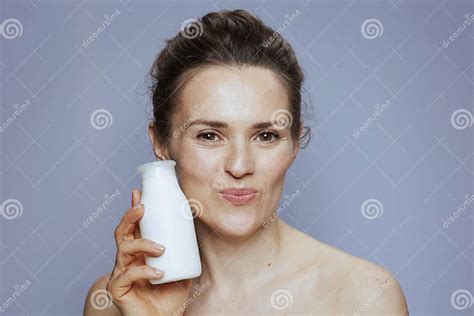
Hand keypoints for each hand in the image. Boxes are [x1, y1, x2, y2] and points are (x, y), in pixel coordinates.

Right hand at [106, 189, 193, 315]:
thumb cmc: (169, 297)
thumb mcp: (181, 270)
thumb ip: (186, 254)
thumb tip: (197, 232)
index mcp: (139, 253)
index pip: (134, 227)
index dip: (134, 209)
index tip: (139, 193)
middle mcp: (127, 260)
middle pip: (122, 232)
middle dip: (130, 216)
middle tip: (142, 208)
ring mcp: (120, 273)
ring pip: (124, 249)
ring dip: (143, 244)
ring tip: (161, 248)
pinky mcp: (118, 288)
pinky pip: (128, 274)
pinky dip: (145, 271)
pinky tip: (159, 272)